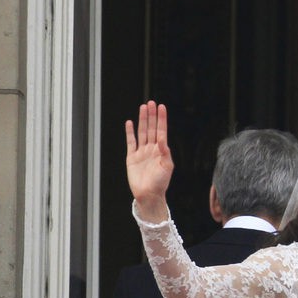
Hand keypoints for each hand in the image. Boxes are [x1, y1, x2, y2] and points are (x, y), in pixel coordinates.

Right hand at [125, 100, 173, 221]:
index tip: (161, 107)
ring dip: (142, 120)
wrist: (148, 195)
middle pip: (151, 128)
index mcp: (161, 151)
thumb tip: (163, 138)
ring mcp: (141, 152)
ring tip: (143, 107)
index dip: (161, 119)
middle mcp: (151, 149)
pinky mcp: (131, 157)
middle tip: (151, 102)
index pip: (161, 131)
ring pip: (142, 132)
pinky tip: (130, 123)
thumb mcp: (167, 167)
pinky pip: (130, 142)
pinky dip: (130, 133)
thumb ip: (165, 152)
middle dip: (151, 116)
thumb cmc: (160, 183)